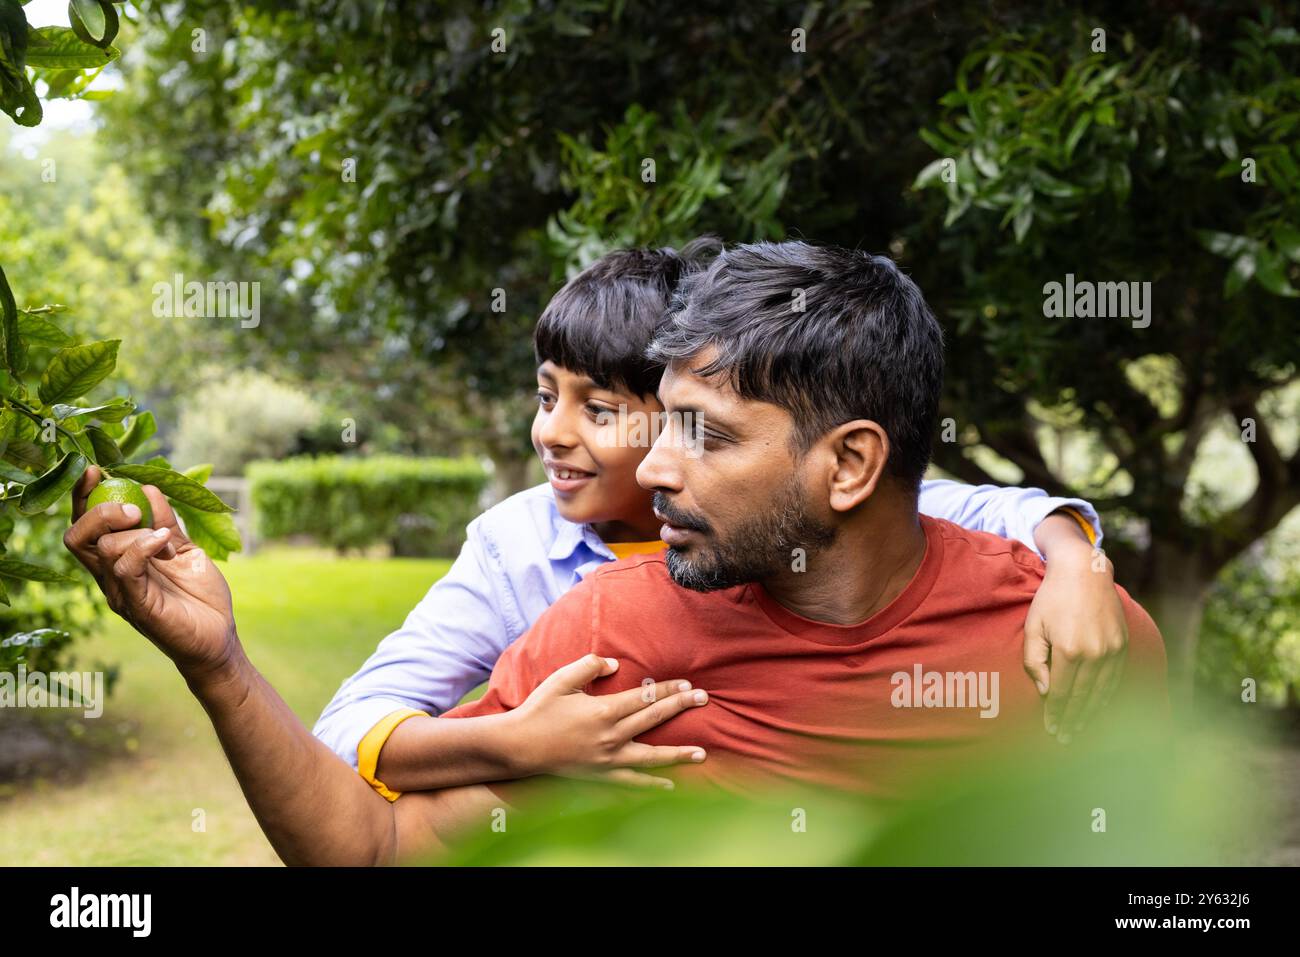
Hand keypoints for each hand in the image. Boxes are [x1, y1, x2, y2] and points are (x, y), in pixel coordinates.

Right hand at [63, 464, 238, 681]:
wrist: (219, 636)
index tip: (96, 471)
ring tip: (164, 539)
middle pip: (77, 535)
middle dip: (101, 510)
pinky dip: (143, 546)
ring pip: (102, 547)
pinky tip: (165, 544)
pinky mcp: (137, 604)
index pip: (84, 526)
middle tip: (134, 511)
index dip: (83, 497)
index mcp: (118, 560)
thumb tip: (149, 489)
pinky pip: (125, 567)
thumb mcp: (185, 550)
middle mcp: (111, 576)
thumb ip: (167, 522)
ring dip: (135, 532)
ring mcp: (121, 591)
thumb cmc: (200, 596)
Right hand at [506, 654, 708, 788]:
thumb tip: (616, 663)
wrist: (519, 746)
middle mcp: (611, 736)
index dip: (669, 689)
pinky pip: (632, 782)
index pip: (646, 696)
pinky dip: (652, 784)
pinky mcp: (601, 775)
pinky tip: (670, 785)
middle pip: (654, 719)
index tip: (688, 684)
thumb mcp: (562, 679)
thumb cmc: (540, 709)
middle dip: (682, 706)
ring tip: (702, 753)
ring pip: (651, 756)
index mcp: (604, 711)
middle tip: (704, 698)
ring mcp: (608, 759)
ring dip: (678, 754)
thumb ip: (589, 666)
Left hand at [1023, 546, 1127, 743]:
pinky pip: (1114, 679)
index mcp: (1068, 650)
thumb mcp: (1033, 627)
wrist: (1084, 572)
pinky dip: (1106, 696)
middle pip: (1082, 698)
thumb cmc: (1051, 599)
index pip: (1061, 693)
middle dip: (1073, 720)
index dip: (1055, 714)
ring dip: (1091, 714)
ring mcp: (1112, 650)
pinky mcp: (1123, 645)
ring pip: (1101, 692)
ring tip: (1080, 729)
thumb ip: (1033, 660)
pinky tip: (1098, 707)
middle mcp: (1094, 653)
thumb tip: (1043, 691)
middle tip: (1065, 738)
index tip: (1051, 730)